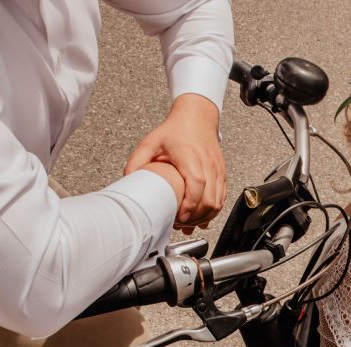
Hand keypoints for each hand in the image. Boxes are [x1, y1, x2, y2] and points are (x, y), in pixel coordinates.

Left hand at [124, 94, 226, 231]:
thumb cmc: (176, 130)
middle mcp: (208, 165)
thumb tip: (128, 181)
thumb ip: (137, 161)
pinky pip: (222, 198)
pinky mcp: (222, 175)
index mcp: (191, 158)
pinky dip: (212, 211)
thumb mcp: (150, 142)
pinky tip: (201, 217)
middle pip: (210, 200)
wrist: (197, 117)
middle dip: (196, 218)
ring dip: (204, 217)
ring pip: (218, 203)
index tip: (180, 217)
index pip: (197, 185)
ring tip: (189, 224)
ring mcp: (218, 171)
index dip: (190, 205)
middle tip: (180, 224)